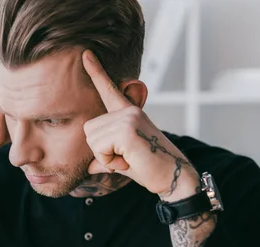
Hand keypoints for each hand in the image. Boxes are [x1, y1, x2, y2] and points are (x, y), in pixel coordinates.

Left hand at [82, 50, 198, 199]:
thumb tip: (89, 167)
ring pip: (92, 140)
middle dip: (101, 151)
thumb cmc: (150, 169)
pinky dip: (110, 162)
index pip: (108, 90)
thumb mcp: (122, 161)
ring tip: (129, 159)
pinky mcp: (127, 130)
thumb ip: (104, 158)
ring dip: (106, 157)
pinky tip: (129, 161)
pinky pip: (100, 149)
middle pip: (89, 130)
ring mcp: (128, 117)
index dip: (96, 72)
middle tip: (125, 157)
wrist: (173, 178)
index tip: (86, 54)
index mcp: (127, 113)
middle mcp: (128, 111)